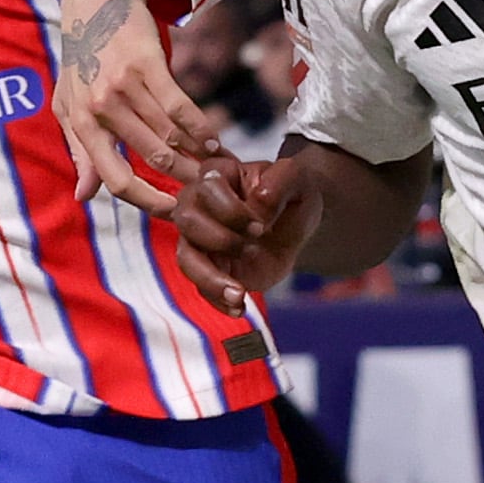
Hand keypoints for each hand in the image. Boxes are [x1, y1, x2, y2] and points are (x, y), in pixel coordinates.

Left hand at [50, 0, 210, 212]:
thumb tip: (84, 197)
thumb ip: (80, 152)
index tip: (174, 212)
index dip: (148, 203)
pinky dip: (202, 128)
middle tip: (209, 192)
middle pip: (153, 159)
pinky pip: (181, 107)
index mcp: (81, 125)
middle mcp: (101, 109)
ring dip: (199, 156)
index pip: (116, 180)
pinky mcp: (147, 65)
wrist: (95, 0)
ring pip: (171, 135)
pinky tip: (216, 142)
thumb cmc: (81, 58)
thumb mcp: (69, 106)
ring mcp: (123, 86)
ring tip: (218, 170)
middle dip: (186, 179)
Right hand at [170, 155, 317, 305]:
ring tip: (238, 294)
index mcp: (218, 174)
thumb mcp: (297, 178)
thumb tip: (257, 206)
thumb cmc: (290, 194)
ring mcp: (200, 238)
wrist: (296, 224)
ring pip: (186, 258)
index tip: (261, 227)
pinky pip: (201, 287)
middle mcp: (199, 204)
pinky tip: (238, 308)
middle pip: (186, 221)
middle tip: (251, 247)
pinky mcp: (210, 267)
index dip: (231, 210)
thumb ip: (279, 182)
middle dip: (220, 239)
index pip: (206, 188)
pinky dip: (218, 301)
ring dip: (210, 278)